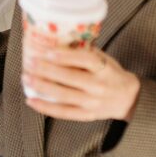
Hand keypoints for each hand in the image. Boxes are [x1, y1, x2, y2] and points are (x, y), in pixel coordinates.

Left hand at [21, 45, 139, 121]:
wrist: (128, 99)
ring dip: (42, 86)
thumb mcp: (104, 59)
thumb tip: (56, 41)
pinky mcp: (86, 115)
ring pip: (64, 95)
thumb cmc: (111, 74)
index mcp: (104, 69)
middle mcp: (99, 86)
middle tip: (30, 62)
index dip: (65, 56)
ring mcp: (92, 103)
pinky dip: (46, 107)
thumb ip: (85, 52)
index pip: (85, 60)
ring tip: (26, 78)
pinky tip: (31, 100)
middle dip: (47, 70)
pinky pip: (63, 112)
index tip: (48, 51)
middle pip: (70, 78)